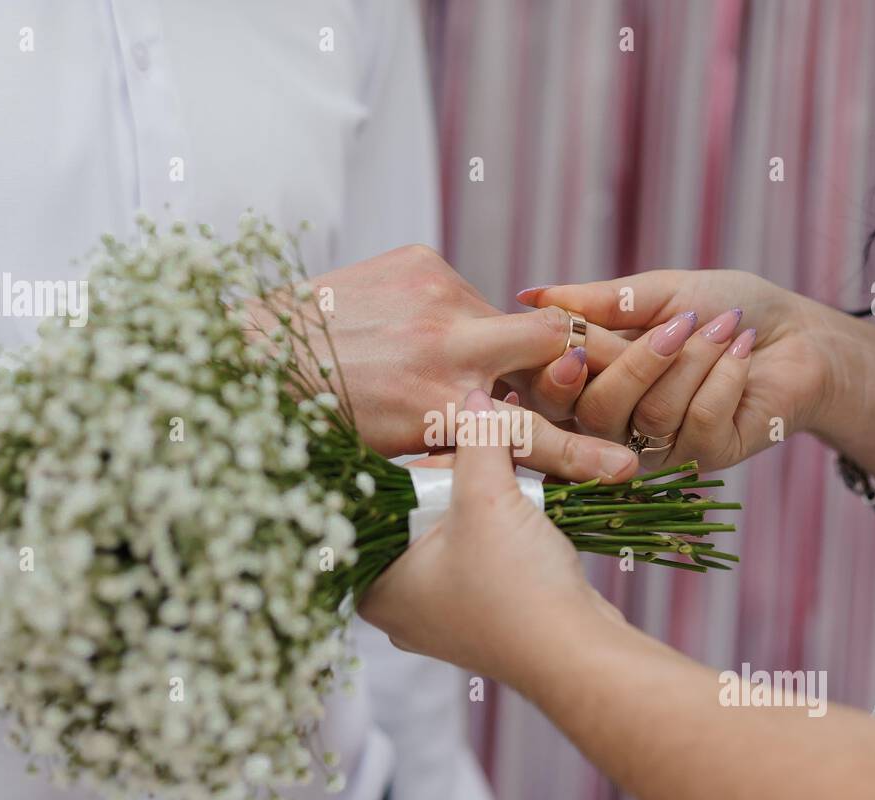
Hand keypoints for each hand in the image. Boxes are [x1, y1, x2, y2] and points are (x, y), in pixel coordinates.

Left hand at [240, 244, 638, 482]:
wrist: (251, 349)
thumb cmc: (316, 416)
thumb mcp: (393, 453)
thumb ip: (457, 445)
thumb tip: (503, 443)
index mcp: (440, 407)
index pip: (534, 434)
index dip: (585, 454)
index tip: (624, 465)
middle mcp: (449, 346)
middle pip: (550, 343)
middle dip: (564, 359)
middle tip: (561, 374)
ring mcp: (437, 295)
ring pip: (503, 318)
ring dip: (489, 341)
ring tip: (435, 358)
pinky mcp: (420, 259)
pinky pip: (463, 289)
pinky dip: (451, 312)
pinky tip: (409, 329)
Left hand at [359, 388, 618, 680]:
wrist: (577, 653)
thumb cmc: (516, 587)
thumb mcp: (487, 498)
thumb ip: (476, 440)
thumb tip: (475, 399)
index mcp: (374, 586)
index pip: (380, 502)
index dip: (420, 466)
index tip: (453, 450)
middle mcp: (398, 607)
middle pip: (417, 515)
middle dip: (458, 482)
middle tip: (488, 464)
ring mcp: (440, 616)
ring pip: (453, 533)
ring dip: (484, 504)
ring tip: (510, 485)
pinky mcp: (480, 617)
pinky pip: (479, 556)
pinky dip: (501, 532)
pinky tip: (525, 516)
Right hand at [518, 270, 832, 471]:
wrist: (798, 332)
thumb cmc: (724, 305)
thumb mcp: (658, 292)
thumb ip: (599, 301)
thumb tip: (532, 296)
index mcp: (596, 382)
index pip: (552, 394)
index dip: (557, 373)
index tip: (577, 339)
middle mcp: (619, 425)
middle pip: (596, 412)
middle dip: (640, 361)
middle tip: (681, 322)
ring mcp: (660, 447)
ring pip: (653, 413)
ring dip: (695, 359)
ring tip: (727, 326)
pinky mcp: (706, 458)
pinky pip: (699, 420)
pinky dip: (725, 375)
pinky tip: (744, 350)